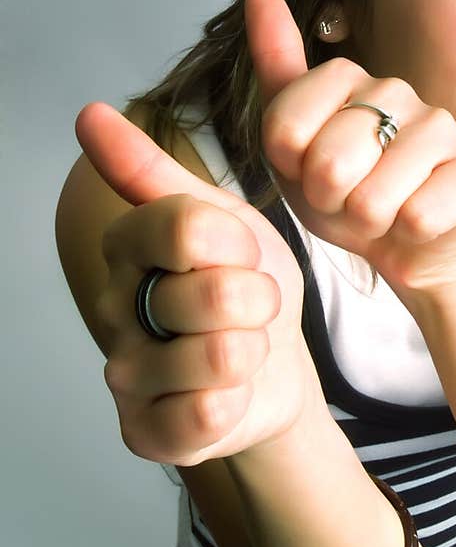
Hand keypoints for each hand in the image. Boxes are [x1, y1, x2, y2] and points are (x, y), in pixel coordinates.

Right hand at [75, 103, 314, 465]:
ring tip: (243, 349)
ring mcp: (126, 375)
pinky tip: (231, 394)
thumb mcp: (220, 219)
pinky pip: (208, 414)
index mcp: (127, 247)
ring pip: (221, 356)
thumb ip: (153, 170)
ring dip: (255, 352)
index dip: (240, 244)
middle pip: (215, 293)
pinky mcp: (147, 433)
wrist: (276, 368)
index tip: (242, 255)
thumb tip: (88, 113)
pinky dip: (239, 401)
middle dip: (259, 301)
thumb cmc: (245, 287)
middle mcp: (113, 309)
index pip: (188, 226)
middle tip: (249, 308)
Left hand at [245, 0, 455, 294]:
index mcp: (346, 78)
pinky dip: (411, 234)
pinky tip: (421, 221)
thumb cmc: (348, 195)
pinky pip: (421, 216)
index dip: (292, 170)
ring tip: (383, 213)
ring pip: (375, 197)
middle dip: (331, 202)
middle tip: (349, 200)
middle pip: (330, 163)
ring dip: (371, 222)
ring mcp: (441, 124)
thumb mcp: (292, 143)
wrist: (407, 245)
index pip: (285, 129)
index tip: (308, 174)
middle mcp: (396, 89)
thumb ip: (275, 72)